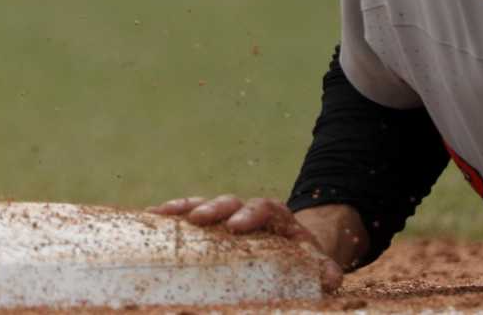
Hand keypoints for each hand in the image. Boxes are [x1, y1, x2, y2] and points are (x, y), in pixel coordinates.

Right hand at [146, 195, 346, 293]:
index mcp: (275, 216)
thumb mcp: (319, 264)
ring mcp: (226, 214)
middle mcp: (247, 210)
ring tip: (161, 214)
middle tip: (199, 221)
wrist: (294, 249)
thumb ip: (326, 272)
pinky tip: (151, 219)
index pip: (262, 206)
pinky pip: (189, 215)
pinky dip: (172, 216)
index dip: (249, 214)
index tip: (237, 228)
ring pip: (203, 203)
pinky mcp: (210, 224)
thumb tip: (332, 281)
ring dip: (183, 208)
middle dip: (212, 209)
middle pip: (229, 202)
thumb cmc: (304, 259)